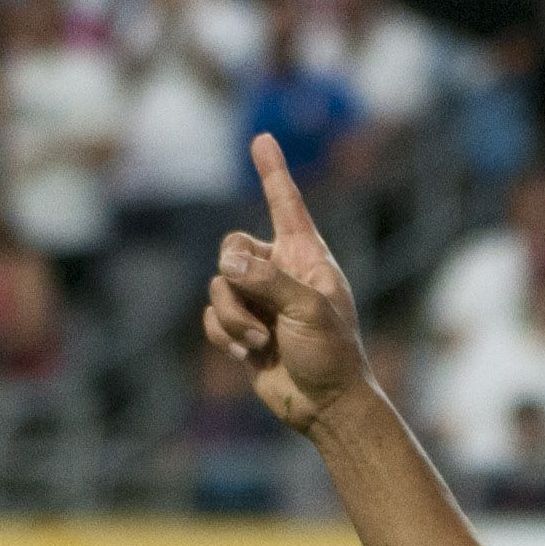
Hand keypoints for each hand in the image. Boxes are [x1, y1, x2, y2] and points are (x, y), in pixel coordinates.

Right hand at [205, 134, 371, 434]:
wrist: (325, 406)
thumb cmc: (332, 355)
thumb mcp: (306, 311)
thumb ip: (266, 280)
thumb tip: (226, 260)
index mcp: (307, 257)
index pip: (286, 204)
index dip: (273, 172)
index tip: (263, 139)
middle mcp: (281, 272)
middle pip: (232, 246)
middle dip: (236, 277)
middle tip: (259, 309)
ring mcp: (259, 300)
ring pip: (218, 285)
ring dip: (233, 316)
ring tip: (259, 341)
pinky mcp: (243, 328)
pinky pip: (212, 316)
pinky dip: (224, 334)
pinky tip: (248, 355)